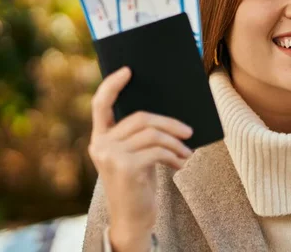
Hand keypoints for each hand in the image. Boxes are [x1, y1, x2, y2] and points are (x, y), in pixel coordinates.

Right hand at [87, 67, 192, 250]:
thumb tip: (168, 116)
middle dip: (170, 123)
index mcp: (101, 138)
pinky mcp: (125, 167)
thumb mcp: (135, 157)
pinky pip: (157, 150)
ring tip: (187, 153)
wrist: (133, 219)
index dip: (112, 85)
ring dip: (176, 142)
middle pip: (140, 118)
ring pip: (152, 133)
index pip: (100, 104)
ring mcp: (111, 155)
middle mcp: (101, 145)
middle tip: (189, 131)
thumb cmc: (137, 185)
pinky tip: (181, 164)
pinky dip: (174, 155)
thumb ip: (139, 136)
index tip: (128, 70)